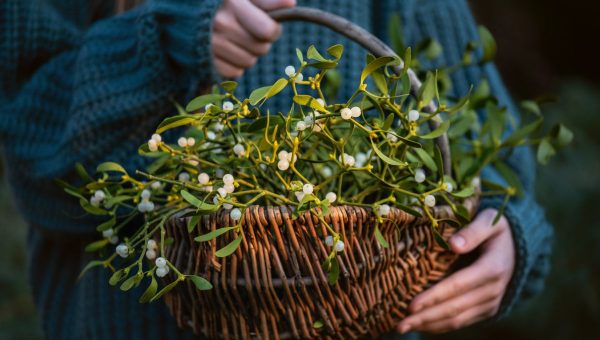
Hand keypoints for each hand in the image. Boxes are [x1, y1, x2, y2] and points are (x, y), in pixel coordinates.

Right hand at [212, 0, 295, 77]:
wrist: (178, 12)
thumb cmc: (216, 2)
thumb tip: (291, 4)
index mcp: (232, 4)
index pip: (268, 31)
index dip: (273, 30)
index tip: (267, 24)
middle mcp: (220, 25)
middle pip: (260, 48)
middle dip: (259, 41)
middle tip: (247, 31)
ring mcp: (211, 45)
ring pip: (249, 62)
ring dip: (247, 53)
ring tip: (235, 39)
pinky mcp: (205, 61)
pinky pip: (234, 72)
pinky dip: (234, 64)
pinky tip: (225, 51)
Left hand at [396, 208, 514, 333]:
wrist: (520, 247)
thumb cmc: (496, 230)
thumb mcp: (490, 221)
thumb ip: (473, 231)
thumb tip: (454, 244)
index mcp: (492, 268)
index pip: (457, 285)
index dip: (434, 297)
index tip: (411, 305)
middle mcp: (492, 290)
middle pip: (454, 308)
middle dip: (425, 318)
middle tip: (399, 324)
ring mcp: (490, 303)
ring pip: (457, 320)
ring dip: (429, 325)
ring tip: (403, 327)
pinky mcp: (486, 309)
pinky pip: (462, 321)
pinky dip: (440, 326)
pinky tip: (421, 326)